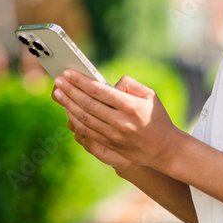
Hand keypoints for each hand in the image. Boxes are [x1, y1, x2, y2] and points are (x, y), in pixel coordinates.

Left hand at [52, 70, 180, 171]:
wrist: (164, 149)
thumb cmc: (157, 117)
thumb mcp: (151, 95)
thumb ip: (130, 84)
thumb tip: (109, 84)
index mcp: (131, 106)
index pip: (99, 91)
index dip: (81, 82)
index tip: (68, 73)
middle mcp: (120, 121)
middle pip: (88, 104)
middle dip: (70, 91)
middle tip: (58, 80)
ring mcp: (113, 135)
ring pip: (84, 118)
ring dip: (68, 105)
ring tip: (58, 93)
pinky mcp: (109, 144)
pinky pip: (87, 131)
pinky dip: (74, 120)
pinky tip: (68, 110)